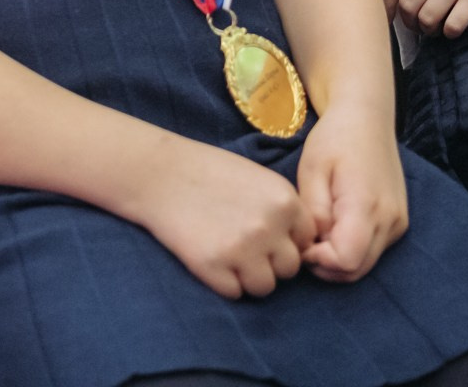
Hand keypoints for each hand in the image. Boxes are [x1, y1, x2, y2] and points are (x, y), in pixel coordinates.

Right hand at [128, 139, 315, 297]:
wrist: (161, 174)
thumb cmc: (209, 173)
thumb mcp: (258, 179)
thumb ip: (282, 210)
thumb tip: (299, 246)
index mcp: (285, 201)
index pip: (306, 241)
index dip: (286, 240)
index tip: (265, 234)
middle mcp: (270, 227)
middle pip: (289, 268)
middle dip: (269, 261)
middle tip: (243, 245)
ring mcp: (242, 250)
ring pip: (264, 287)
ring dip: (248, 276)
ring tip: (227, 253)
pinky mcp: (214, 267)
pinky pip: (233, 292)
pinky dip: (222, 281)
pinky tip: (208, 256)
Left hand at [295, 105, 409, 281]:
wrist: (366, 118)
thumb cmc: (334, 139)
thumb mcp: (312, 172)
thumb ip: (314, 214)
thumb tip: (313, 247)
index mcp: (366, 205)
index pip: (346, 261)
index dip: (318, 260)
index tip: (302, 241)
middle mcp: (389, 220)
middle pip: (356, 270)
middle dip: (325, 265)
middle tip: (305, 241)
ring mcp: (397, 223)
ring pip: (365, 265)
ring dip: (338, 260)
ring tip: (318, 233)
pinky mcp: (398, 222)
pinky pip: (373, 251)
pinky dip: (352, 250)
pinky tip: (335, 228)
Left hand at [381, 0, 467, 36]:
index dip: (386, 6)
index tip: (389, 18)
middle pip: (407, 5)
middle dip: (408, 22)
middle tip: (416, 26)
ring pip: (427, 18)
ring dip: (427, 30)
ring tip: (433, 29)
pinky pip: (453, 25)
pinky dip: (449, 33)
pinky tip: (452, 28)